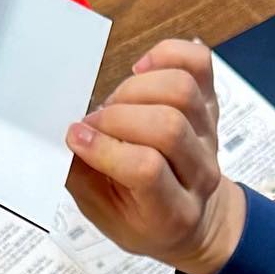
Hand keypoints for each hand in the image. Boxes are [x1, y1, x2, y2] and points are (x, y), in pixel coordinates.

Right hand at [65, 38, 245, 273]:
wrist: (185, 218)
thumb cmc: (140, 217)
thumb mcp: (103, 213)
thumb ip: (81, 177)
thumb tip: (63, 136)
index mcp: (174, 212)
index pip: (146, 169)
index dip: (105, 148)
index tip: (76, 138)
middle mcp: (200, 173)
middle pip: (167, 125)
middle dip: (117, 116)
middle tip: (95, 124)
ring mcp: (210, 135)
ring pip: (180, 90)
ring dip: (135, 88)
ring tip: (115, 105)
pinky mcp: (211, 103)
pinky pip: (198, 63)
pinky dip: (167, 55)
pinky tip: (141, 71)